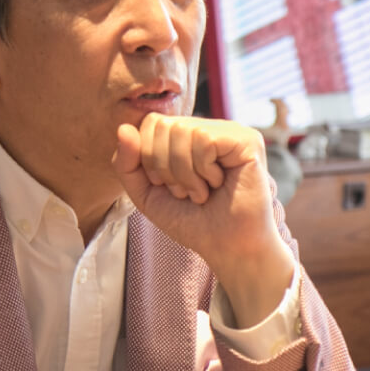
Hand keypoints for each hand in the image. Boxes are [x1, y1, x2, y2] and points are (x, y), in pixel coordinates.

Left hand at [112, 114, 293, 323]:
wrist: (226, 248)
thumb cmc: (191, 221)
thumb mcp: (146, 194)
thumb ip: (127, 163)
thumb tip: (123, 128)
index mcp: (187, 136)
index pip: (150, 122)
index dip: (148, 158)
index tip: (167, 186)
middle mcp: (208, 127)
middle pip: (162, 124)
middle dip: (164, 167)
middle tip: (186, 192)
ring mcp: (229, 131)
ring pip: (182, 130)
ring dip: (185, 174)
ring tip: (202, 192)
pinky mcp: (246, 139)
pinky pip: (203, 139)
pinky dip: (203, 170)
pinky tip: (217, 184)